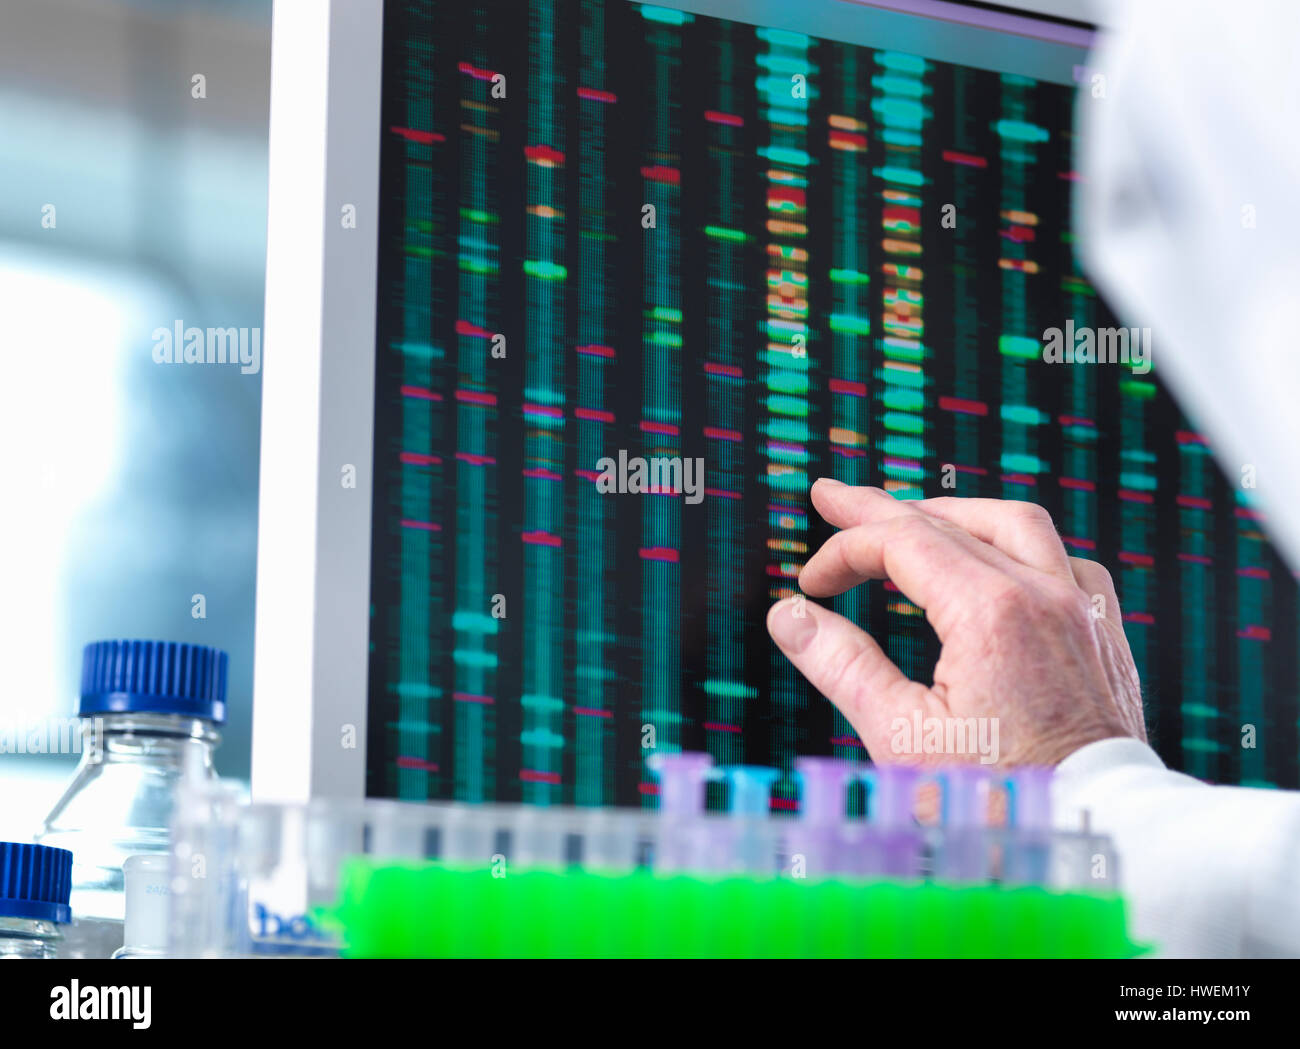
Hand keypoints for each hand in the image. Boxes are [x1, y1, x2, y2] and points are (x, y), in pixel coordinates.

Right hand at [766, 481, 1146, 767]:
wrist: (1093, 837)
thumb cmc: (1001, 800)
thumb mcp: (900, 736)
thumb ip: (841, 664)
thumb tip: (791, 616)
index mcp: (991, 613)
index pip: (904, 543)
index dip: (847, 550)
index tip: (812, 580)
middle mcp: (1044, 596)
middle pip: (952, 521)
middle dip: (884, 510)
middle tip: (835, 500)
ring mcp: (1082, 614)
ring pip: (1017, 525)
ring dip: (955, 515)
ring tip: (912, 518)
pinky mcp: (1104, 638)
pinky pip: (1065, 562)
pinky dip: (1019, 548)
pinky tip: (998, 564)